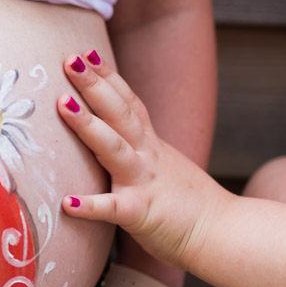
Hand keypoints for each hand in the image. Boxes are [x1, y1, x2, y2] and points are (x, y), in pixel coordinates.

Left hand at [57, 51, 227, 270]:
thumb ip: (140, 151)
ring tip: (62, 106)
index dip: (108, 77)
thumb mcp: (163, 167)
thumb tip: (117, 140)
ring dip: (88, 126)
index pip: (128, 103)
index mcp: (151, 146)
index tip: (86, 53)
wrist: (223, 233)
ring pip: (113, 149)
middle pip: (119, 113)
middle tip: (69, 60)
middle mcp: (147, 157)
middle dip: (94, 85)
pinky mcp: (141, 214)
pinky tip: (68, 203)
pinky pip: (113, 209)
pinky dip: (90, 206)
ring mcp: (143, 183)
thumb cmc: (189, 205)